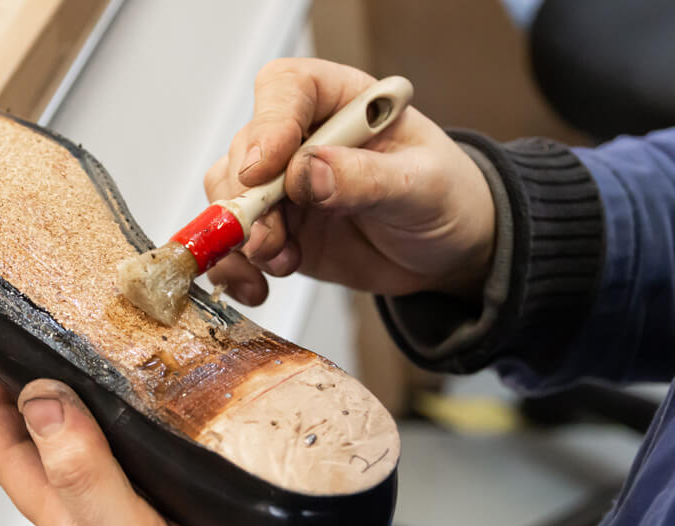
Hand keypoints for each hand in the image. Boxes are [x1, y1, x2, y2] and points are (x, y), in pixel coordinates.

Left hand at [0, 366, 312, 525]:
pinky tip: (176, 416)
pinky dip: (153, 431)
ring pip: (102, 452)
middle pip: (51, 448)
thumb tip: (44, 404)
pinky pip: (154, 463)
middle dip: (38, 396)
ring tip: (106, 363)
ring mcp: (140, 520)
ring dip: (96, 407)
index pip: (12, 455)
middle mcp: (98, 518)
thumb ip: (85, 477)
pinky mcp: (184, 520)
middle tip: (45, 344)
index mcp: (72, 522)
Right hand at [205, 58, 495, 304]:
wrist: (446, 253)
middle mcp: (301, 139)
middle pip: (244, 151)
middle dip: (247, 200)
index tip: (265, 168)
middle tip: (268, 238)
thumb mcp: (422, 186)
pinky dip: (235, 268)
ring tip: (280, 262)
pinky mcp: (275, 228)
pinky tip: (259, 286)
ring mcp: (282, 186)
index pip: (286, 90)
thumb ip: (366, 178)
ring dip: (241, 238)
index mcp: (341, 103)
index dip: (268, 124)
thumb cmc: (445, 200)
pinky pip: (234, 244)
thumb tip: (307, 171)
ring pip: (228, 199)